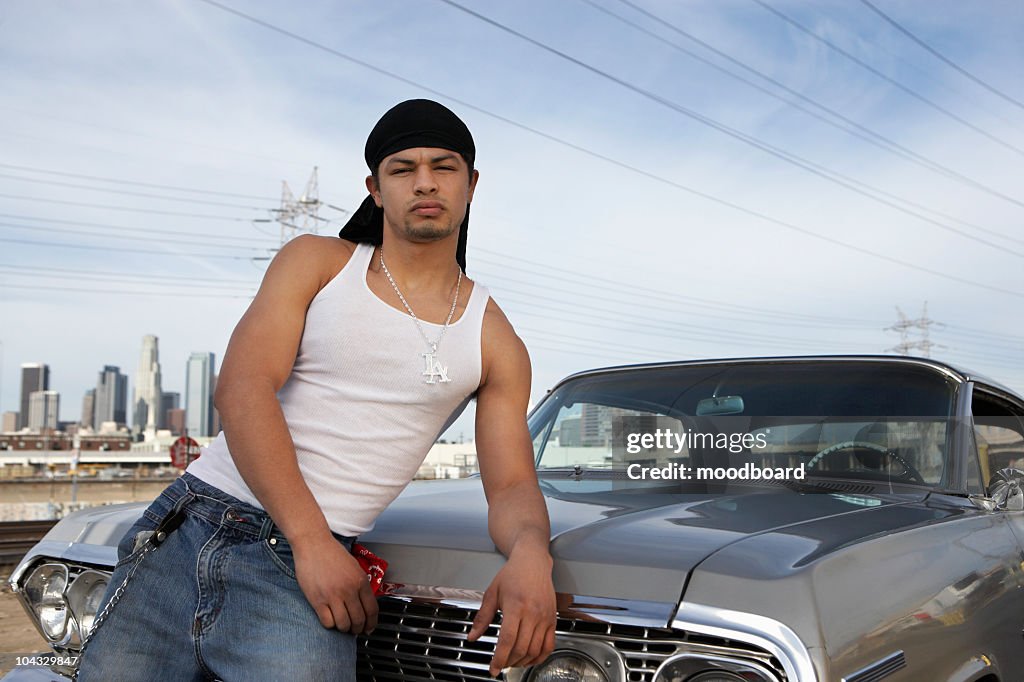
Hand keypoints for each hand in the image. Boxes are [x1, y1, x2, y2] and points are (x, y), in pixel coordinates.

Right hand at [292, 534, 377, 633]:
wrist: (313, 544)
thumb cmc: (332, 553)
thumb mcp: (354, 567)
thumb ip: (360, 584)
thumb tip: (364, 602)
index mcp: (361, 581)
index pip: (372, 609)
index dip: (371, 623)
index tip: (369, 628)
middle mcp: (349, 590)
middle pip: (359, 620)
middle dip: (358, 629)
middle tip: (355, 630)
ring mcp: (333, 596)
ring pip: (344, 624)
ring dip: (344, 628)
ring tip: (342, 625)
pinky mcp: (318, 600)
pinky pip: (328, 622)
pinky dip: (330, 625)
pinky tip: (329, 619)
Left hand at [467, 549, 556, 676]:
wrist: (533, 562)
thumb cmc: (512, 574)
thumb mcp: (492, 593)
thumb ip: (482, 617)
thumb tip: (473, 636)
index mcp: (516, 606)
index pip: (507, 639)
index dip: (499, 658)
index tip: (493, 668)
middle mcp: (533, 613)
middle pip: (521, 648)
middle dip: (508, 662)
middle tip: (500, 665)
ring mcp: (545, 617)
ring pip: (535, 649)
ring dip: (522, 661)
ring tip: (512, 662)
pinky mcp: (552, 619)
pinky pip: (549, 645)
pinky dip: (540, 657)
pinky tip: (530, 658)